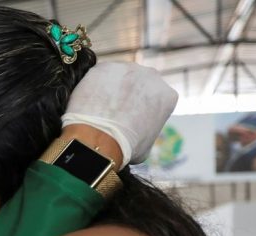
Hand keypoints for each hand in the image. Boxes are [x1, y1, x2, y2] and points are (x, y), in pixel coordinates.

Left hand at [62, 62, 178, 167]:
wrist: (99, 138)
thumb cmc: (124, 148)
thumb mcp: (146, 146)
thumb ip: (146, 131)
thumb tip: (138, 135)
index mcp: (167, 96)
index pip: (154, 98)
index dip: (141, 108)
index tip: (128, 117)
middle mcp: (151, 76)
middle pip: (138, 83)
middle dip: (127, 94)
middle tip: (112, 110)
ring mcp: (127, 69)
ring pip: (118, 76)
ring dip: (110, 87)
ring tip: (97, 106)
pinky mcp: (103, 67)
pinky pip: (98, 75)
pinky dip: (93, 85)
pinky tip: (87, 101)